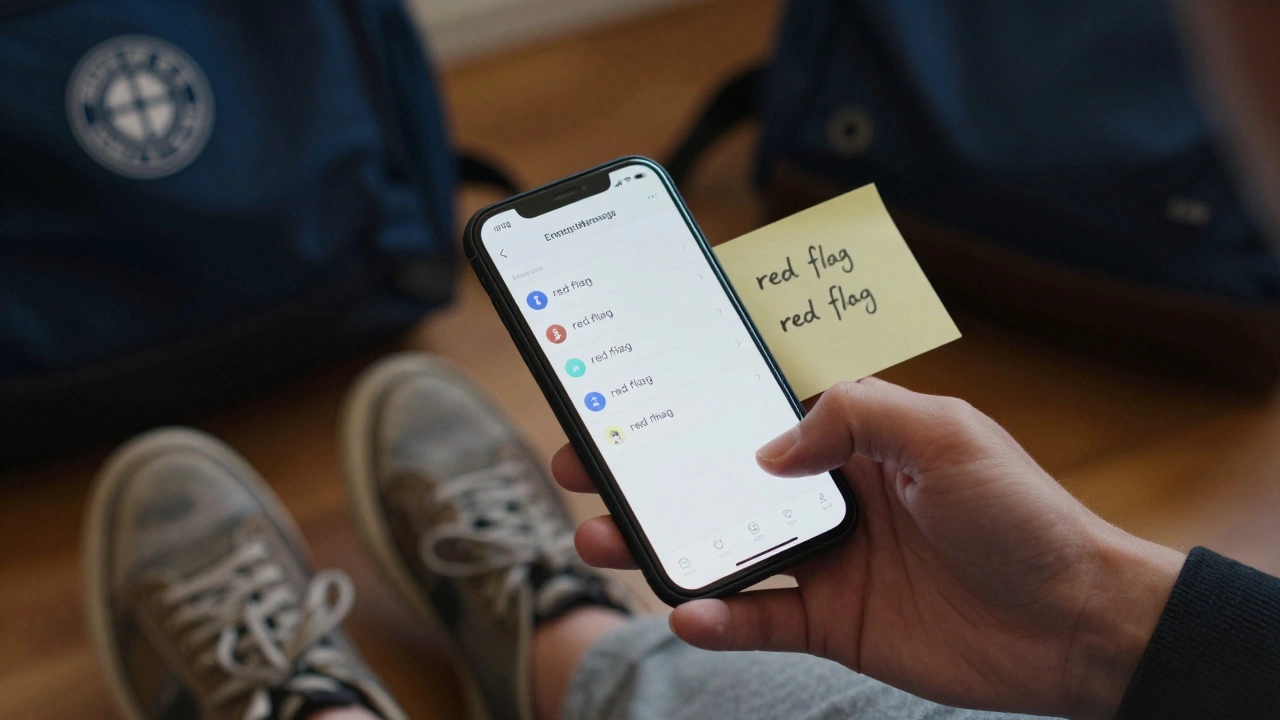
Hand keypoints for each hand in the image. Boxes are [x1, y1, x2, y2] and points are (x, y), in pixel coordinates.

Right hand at [551, 378, 1185, 718]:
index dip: (692, 400)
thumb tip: (769, 446)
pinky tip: (685, 611)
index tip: (630, 388)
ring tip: (602, 538)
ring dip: (660, 543)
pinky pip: (758, 620)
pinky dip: (717, 619)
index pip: (754, 410)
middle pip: (717, 480)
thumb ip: (856, 413)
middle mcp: (827, 495)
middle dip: (647, 472)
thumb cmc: (1023, 514)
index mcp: (852, 437)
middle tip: (583, 464)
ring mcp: (825, 561)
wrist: (1074, 623)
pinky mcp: (831, 623)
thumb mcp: (946, 433)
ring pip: (721, 548)